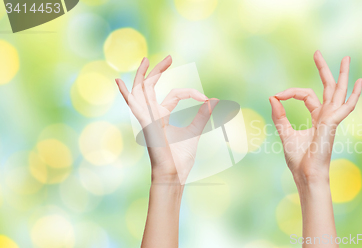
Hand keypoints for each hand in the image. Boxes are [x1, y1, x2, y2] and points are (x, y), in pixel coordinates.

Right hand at [115, 56, 217, 183]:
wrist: (174, 175)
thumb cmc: (180, 159)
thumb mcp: (194, 132)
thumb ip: (201, 116)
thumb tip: (213, 101)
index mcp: (162, 117)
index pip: (174, 94)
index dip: (190, 93)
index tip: (205, 98)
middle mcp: (152, 116)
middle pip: (150, 87)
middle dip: (157, 71)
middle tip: (169, 57)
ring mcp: (147, 119)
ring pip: (140, 92)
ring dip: (141, 75)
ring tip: (145, 60)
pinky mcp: (146, 124)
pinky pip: (134, 106)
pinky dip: (125, 94)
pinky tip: (119, 82)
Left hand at [269, 51, 361, 183]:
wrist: (306, 175)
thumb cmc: (298, 159)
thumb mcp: (285, 133)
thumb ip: (279, 115)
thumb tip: (273, 97)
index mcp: (317, 117)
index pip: (307, 95)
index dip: (291, 92)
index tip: (278, 95)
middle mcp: (326, 116)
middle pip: (328, 88)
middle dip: (324, 70)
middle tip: (317, 52)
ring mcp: (332, 120)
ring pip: (339, 92)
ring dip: (342, 75)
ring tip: (346, 58)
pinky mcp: (332, 124)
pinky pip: (344, 107)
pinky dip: (353, 95)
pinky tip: (358, 83)